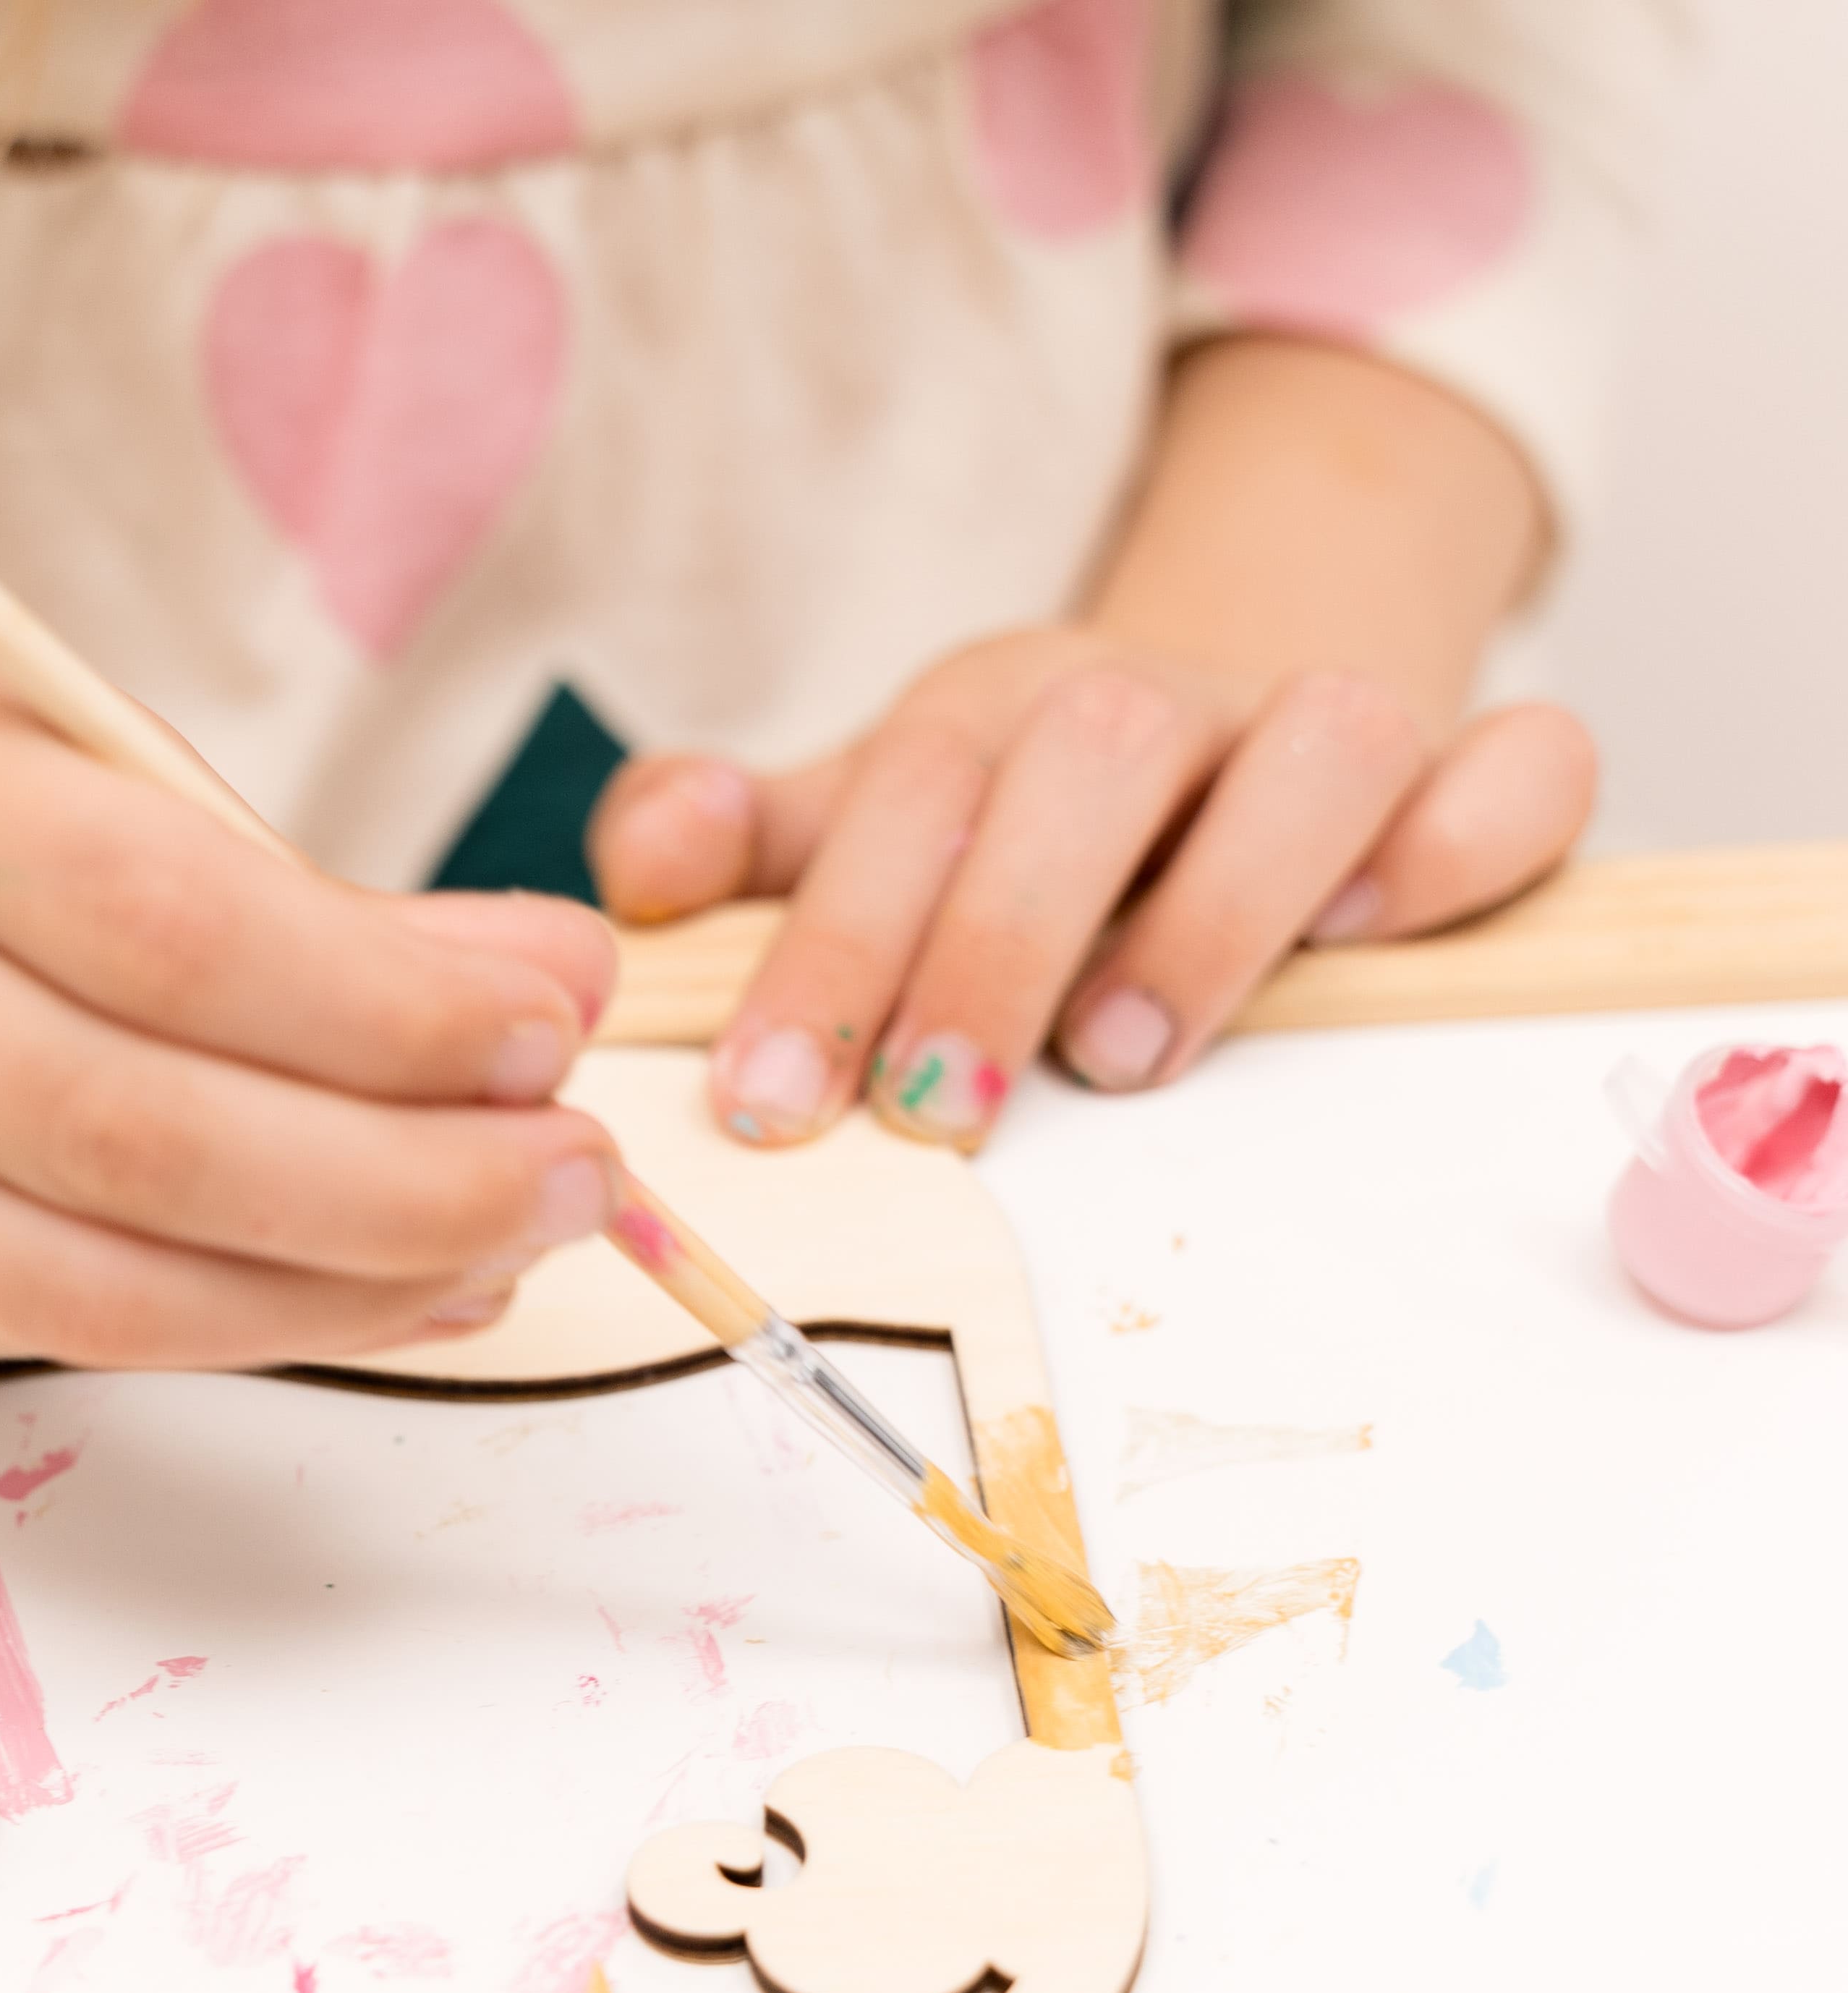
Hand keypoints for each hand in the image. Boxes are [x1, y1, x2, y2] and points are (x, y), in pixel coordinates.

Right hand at [0, 593, 621, 1364]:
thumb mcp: (39, 718)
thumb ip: (262, 870)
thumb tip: (530, 997)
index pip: (160, 924)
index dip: (385, 1002)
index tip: (557, 1015)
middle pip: (135, 1140)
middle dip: (403, 1182)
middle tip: (583, 1168)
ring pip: (94, 1291)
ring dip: (343, 1293)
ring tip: (513, 1244)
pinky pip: (49, 1331)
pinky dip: (242, 1326)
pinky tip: (381, 1287)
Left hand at [591, 622, 1593, 1152]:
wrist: (1209, 720)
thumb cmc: (1012, 822)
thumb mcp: (867, 826)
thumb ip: (750, 850)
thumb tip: (647, 871)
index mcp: (993, 717)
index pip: (902, 792)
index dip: (830, 946)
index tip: (775, 1102)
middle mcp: (1155, 704)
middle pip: (1086, 758)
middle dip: (996, 941)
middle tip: (936, 1113)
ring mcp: (1315, 726)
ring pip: (1316, 742)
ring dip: (1219, 902)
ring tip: (1129, 1054)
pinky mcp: (1463, 771)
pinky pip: (1518, 774)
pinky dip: (1462, 843)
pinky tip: (1367, 937)